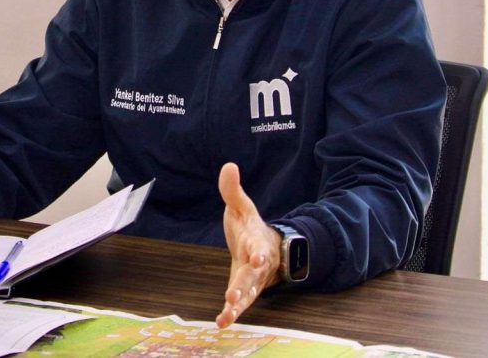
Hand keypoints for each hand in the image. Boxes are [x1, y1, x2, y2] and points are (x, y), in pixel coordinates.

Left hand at [215, 162, 281, 328]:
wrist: (266, 247)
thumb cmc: (250, 227)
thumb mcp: (241, 206)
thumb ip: (232, 190)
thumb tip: (229, 165)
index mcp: (255, 241)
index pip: (258, 247)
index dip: (258, 253)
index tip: (257, 258)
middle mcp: (256, 264)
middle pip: (252, 275)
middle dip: (244, 284)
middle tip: (233, 294)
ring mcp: (252, 280)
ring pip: (248, 294)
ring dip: (238, 304)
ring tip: (227, 313)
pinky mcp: (245, 291)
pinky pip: (241, 304)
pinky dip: (232, 313)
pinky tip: (221, 322)